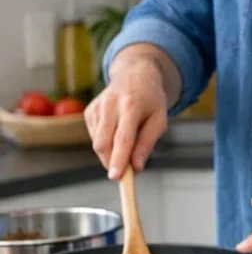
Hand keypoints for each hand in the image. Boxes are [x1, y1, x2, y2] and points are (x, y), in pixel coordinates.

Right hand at [84, 58, 169, 179]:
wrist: (135, 76)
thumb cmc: (151, 100)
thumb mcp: (159, 120)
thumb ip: (147, 144)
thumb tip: (137, 167)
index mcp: (130, 106)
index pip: (122, 139)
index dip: (118, 160)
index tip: (116, 177)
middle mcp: (109, 105)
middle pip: (103, 143)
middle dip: (111, 162)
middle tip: (125, 173)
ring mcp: (96, 108)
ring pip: (97, 142)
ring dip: (111, 153)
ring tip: (128, 144)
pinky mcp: (89, 111)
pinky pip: (95, 137)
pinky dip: (106, 143)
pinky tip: (117, 132)